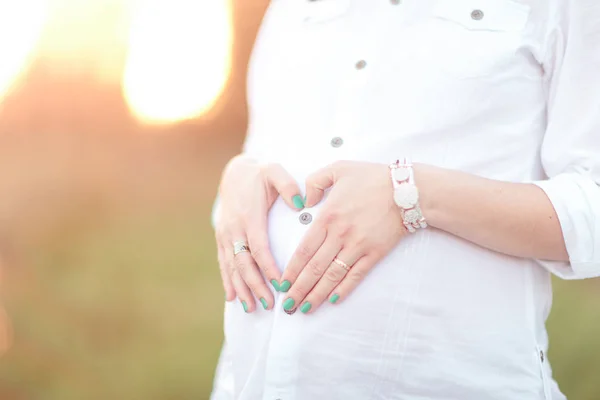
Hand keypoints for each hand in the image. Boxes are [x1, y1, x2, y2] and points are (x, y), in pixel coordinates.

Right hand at [215, 155, 304, 311]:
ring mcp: (225, 235)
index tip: (280, 284)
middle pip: (244, 263)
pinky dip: (228, 281)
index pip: (259, 248)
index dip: (268, 268)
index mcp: (249, 217)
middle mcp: (234, 229)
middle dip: (255, 286)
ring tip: (251, 308)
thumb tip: (301, 203)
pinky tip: (232, 298)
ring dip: (241, 288)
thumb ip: (288, 186)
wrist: (233, 173)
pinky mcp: (222, 238)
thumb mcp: (274, 172)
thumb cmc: (260, 175)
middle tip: (269, 304)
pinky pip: (224, 263)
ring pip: (232, 267)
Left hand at [279, 161, 407, 313]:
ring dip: (316, 295)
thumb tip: (304, 202)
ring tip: (304, 309)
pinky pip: (356, 275)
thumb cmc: (371, 177)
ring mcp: (358, 246)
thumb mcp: (338, 169)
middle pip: (314, 268)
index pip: (304, 250)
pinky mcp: (374, 253)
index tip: (281, 284)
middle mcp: (340, 235)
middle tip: (287, 305)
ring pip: (332, 276)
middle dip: (298, 289)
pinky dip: (343, 289)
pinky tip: (332, 301)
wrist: (407, 190)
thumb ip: (314, 182)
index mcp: (327, 217)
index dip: (291, 270)